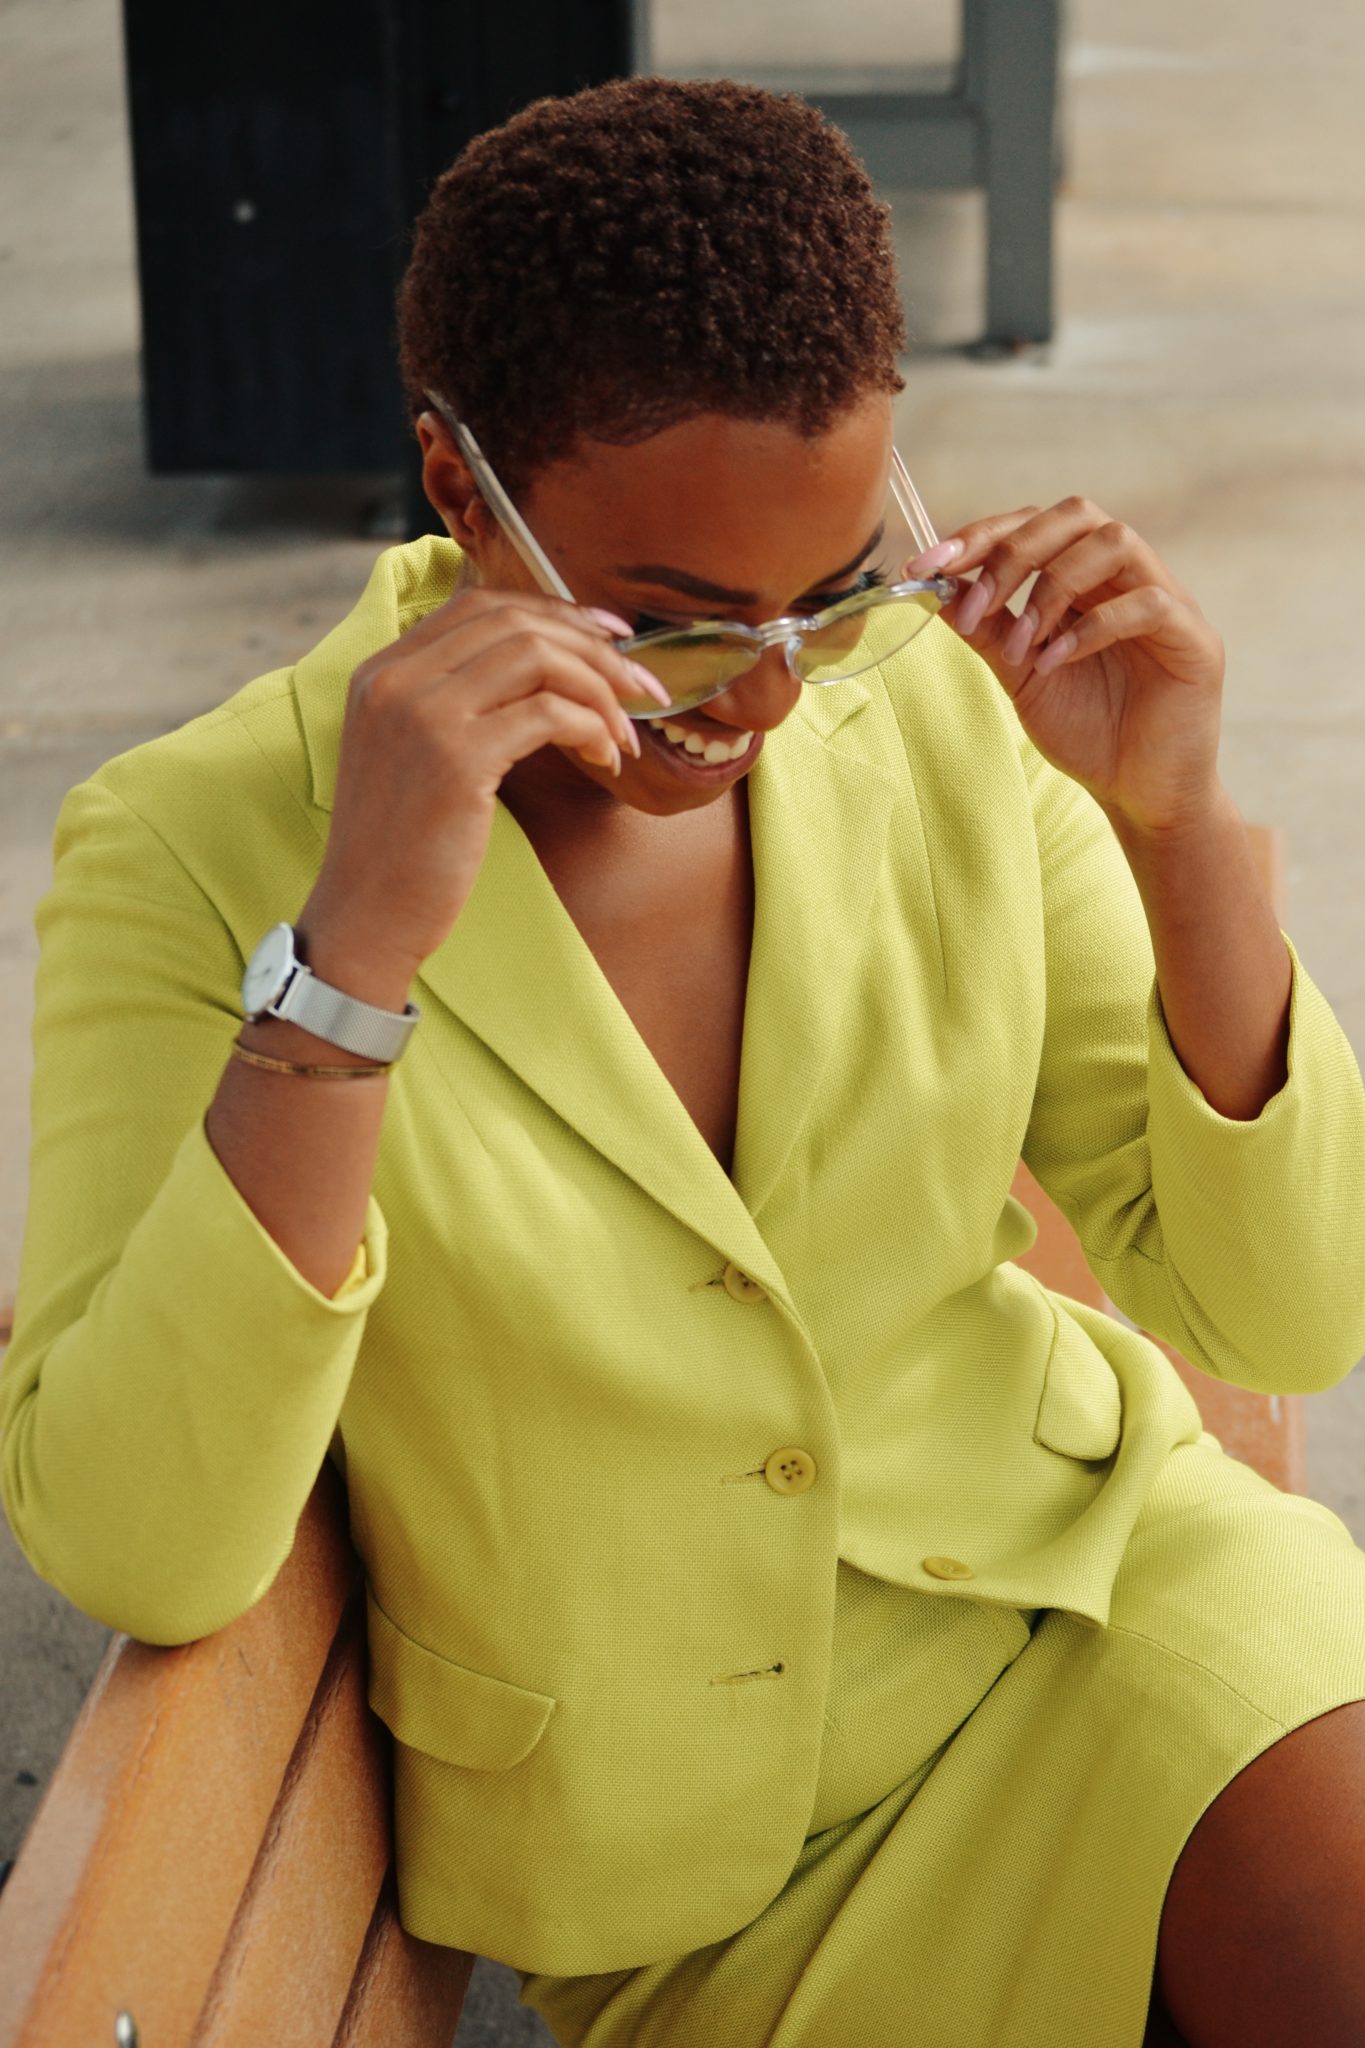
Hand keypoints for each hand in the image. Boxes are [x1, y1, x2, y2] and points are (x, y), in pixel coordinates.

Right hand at [298, 586, 668, 980]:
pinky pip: (548, 713)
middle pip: (516, 622)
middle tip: (639, 685)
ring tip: (624, 732)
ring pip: (537, 657)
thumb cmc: (403, 847)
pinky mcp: (456, 759)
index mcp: (382, 670)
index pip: (480, 604)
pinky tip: (605, 758)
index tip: (608, 634)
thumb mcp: (412, 754)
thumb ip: (453, 704)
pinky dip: (591, 728)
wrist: (365, 916)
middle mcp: (396, 680)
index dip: (554, 610)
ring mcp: (422, 714)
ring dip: (599, 688)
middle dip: (593, 647)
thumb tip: (544, 672)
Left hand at [907, 498, 1226, 835]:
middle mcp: (1128, 578)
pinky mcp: (1196, 640)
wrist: (1138, 794)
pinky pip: (1148, 604)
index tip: (928, 564)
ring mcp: (1168, 602)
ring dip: (1053, 587)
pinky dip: (1092, 628)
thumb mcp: (1020, 674)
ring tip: (1022, 645)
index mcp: (1087, 580)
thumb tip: (937, 587)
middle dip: (1014, 552)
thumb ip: (987, 629)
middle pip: (1077, 516)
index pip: (1037, 524)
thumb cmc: (1087, 731)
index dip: (982, 535)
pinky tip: (1056, 663)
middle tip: (979, 604)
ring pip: (1116, 543)